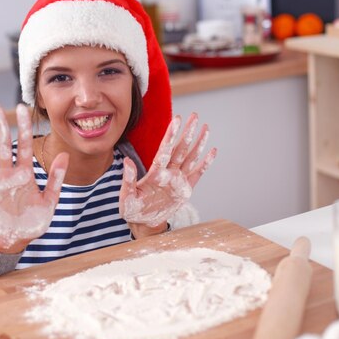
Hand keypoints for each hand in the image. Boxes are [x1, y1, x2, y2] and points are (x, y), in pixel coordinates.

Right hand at [0, 103, 68, 253]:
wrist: (16, 240)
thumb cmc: (33, 221)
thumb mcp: (50, 200)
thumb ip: (56, 178)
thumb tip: (65, 154)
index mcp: (25, 174)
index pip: (24, 145)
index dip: (23, 127)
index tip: (22, 108)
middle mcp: (7, 174)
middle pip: (3, 145)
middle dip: (0, 125)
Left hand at [119, 112, 215, 231]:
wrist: (144, 223)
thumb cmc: (132, 210)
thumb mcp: (126, 197)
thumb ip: (128, 180)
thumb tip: (126, 161)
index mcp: (155, 172)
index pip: (165, 149)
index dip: (171, 134)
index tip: (176, 119)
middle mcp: (168, 172)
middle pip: (180, 149)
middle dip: (187, 132)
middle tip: (194, 116)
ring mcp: (178, 180)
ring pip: (190, 157)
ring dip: (198, 143)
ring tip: (206, 127)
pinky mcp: (186, 189)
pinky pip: (198, 174)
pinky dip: (206, 163)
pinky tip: (213, 151)